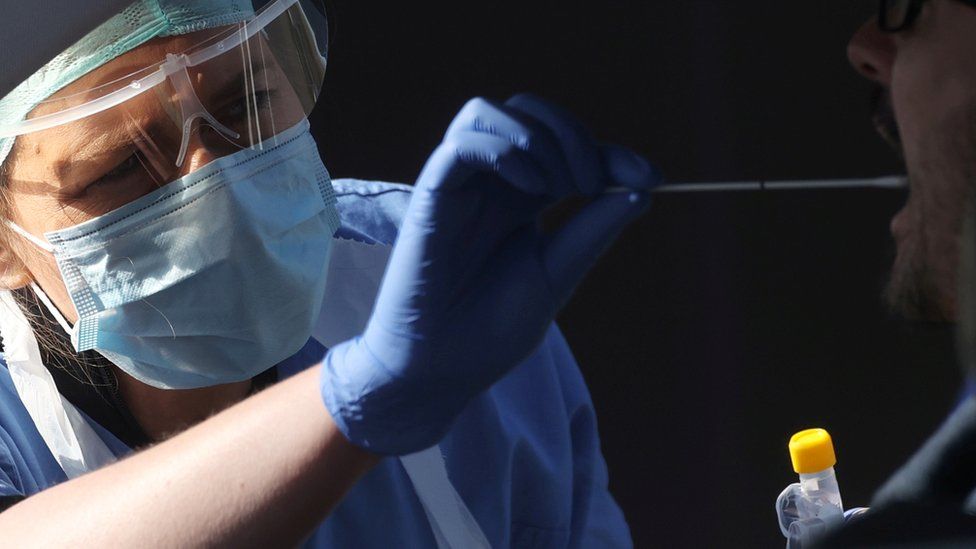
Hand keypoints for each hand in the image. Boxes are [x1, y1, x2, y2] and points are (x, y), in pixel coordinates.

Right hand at [320, 94, 659, 454]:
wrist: (442, 370)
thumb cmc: (492, 329)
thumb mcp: (557, 274)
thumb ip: (593, 230)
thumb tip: (643, 190)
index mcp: (523, 199)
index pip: (566, 147)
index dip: (610, 151)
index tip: (650, 176)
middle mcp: (490, 184)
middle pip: (528, 111)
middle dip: (572, 134)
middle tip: (590, 184)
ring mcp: (460, 186)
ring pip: (487, 112)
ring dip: (536, 136)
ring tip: (557, 185)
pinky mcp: (432, 196)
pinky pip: (461, 144)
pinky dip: (503, 151)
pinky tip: (529, 189)